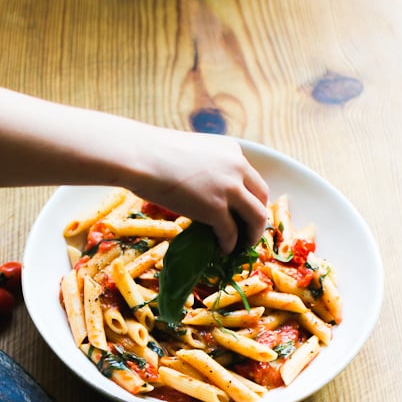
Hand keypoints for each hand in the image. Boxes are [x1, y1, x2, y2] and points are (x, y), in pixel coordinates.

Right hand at [126, 130, 269, 253]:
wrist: (140, 156)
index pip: (253, 179)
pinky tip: (223, 249)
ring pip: (256, 217)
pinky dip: (229, 244)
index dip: (252, 198)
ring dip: (251, 235)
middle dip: (258, 218)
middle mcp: (238, 167)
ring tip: (242, 245)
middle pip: (261, 198)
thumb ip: (208, 168)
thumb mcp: (194, 153)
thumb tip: (204, 191)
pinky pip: (231, 233)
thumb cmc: (154, 152)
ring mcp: (229, 189)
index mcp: (232, 151)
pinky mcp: (215, 209)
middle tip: (249, 232)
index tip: (245, 212)